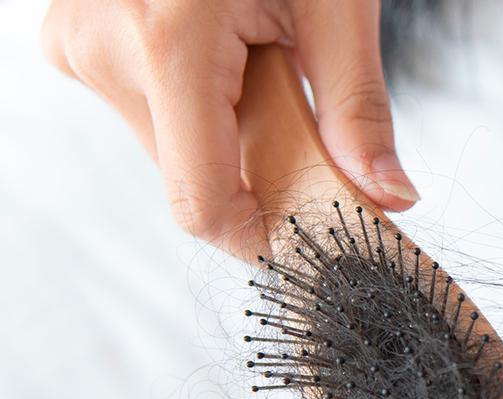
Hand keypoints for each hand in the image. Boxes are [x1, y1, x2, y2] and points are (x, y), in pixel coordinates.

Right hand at [41, 0, 418, 258]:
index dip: (259, 234)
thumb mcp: (334, 6)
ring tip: (253, 55)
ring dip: (226, 131)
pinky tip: (222, 50)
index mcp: (163, 41)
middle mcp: (100, 49)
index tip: (310, 235)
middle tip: (295, 103)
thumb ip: (358, 110)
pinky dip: (200, 105)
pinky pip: (150, 113)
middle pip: (190, 179)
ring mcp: (78, 44)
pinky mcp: (76, 41)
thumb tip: (389, 197)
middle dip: (254, 167)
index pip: (201, 202)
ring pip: (170, 149)